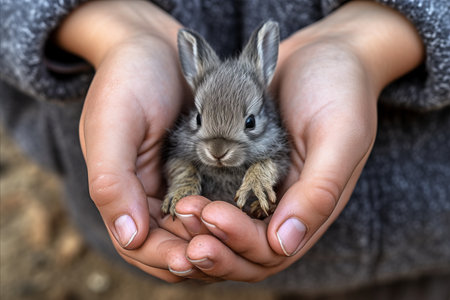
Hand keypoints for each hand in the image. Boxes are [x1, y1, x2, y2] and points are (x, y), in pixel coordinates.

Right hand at [55, 1, 215, 281]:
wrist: (152, 45)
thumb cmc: (127, 80)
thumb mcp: (112, 125)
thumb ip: (113, 180)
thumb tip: (129, 237)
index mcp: (120, 192)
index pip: (139, 244)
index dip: (163, 256)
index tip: (190, 258)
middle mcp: (149, 195)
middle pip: (172, 244)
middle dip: (194, 251)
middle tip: (220, 248)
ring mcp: (176, 183)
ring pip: (198, 230)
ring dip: (215, 237)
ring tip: (235, 233)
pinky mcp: (201, 169)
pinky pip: (216, 202)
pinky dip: (228, 212)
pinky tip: (246, 212)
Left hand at [172, 2, 423, 280]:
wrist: (326, 52)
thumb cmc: (341, 89)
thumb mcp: (340, 135)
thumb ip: (319, 190)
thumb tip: (285, 243)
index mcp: (311, 206)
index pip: (271, 248)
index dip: (240, 241)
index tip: (211, 215)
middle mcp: (284, 204)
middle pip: (244, 248)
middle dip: (214, 241)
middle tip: (185, 216)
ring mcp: (262, 186)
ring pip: (227, 228)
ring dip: (201, 226)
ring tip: (179, 207)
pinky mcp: (243, 166)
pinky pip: (217, 195)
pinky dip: (200, 200)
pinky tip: (180, 192)